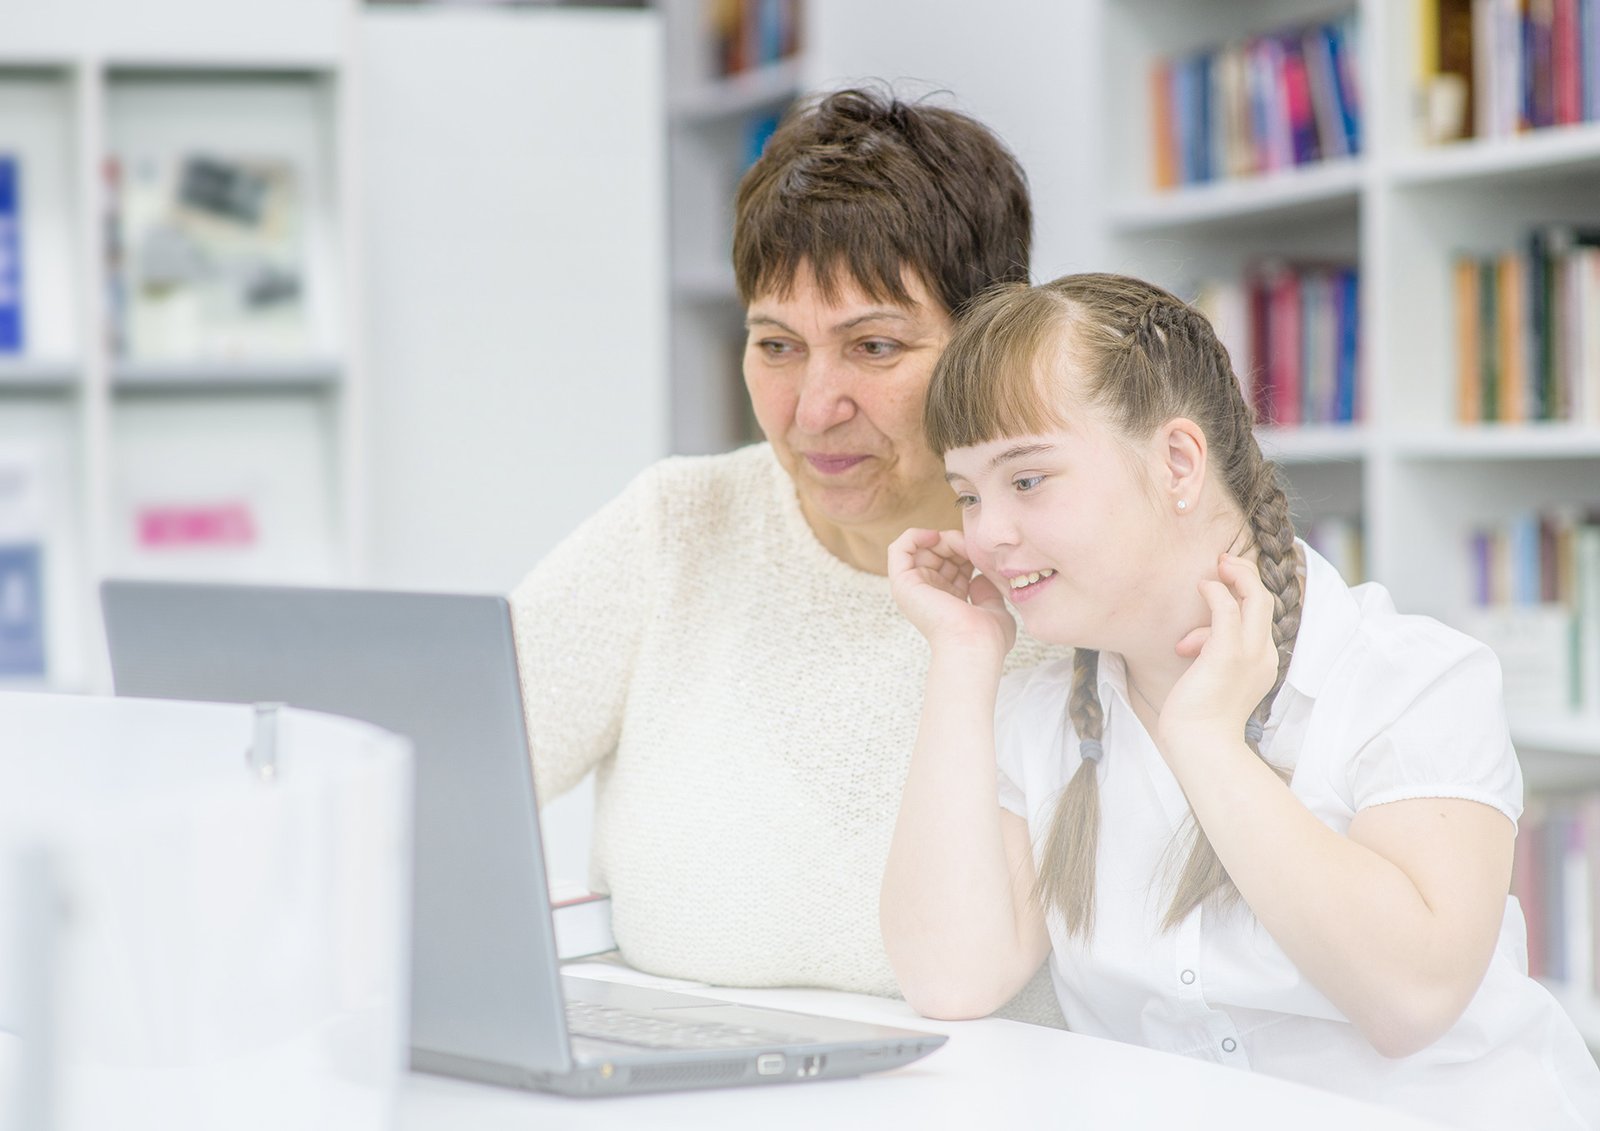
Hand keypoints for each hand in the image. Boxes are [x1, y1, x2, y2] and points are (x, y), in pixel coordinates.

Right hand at [888, 527, 1015, 661]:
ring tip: (958, 542)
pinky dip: (915, 536)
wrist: (974, 645)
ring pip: (921, 548)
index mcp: (949, 600)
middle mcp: (929, 594)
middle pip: (937, 554)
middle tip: (971, 546)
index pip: (954, 564)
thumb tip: (978, 578)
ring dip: (941, 538)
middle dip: (956, 543)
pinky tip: (935, 537)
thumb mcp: (994, 609)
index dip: (968, 551)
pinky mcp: (903, 583)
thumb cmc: (987, 638)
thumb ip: (987, 592)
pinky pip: (899, 549)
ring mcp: (914, 588)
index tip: (983, 554)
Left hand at [1159, 553, 1278, 752]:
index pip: (1262, 618)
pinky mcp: (1227, 653)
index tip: (1222, 585)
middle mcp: (1263, 656)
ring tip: (1216, 568)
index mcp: (1263, 664)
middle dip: (1247, 575)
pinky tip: (1202, 586)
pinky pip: (1227, 608)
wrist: (1200, 746)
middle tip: (1225, 562)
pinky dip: (1216, 591)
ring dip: (1236, 576)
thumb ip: (1210, 654)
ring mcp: (1250, 654)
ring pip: (1254, 598)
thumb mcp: (1209, 679)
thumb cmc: (1197, 719)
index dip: (1244, 596)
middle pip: (1265, 601)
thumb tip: (1194, 638)